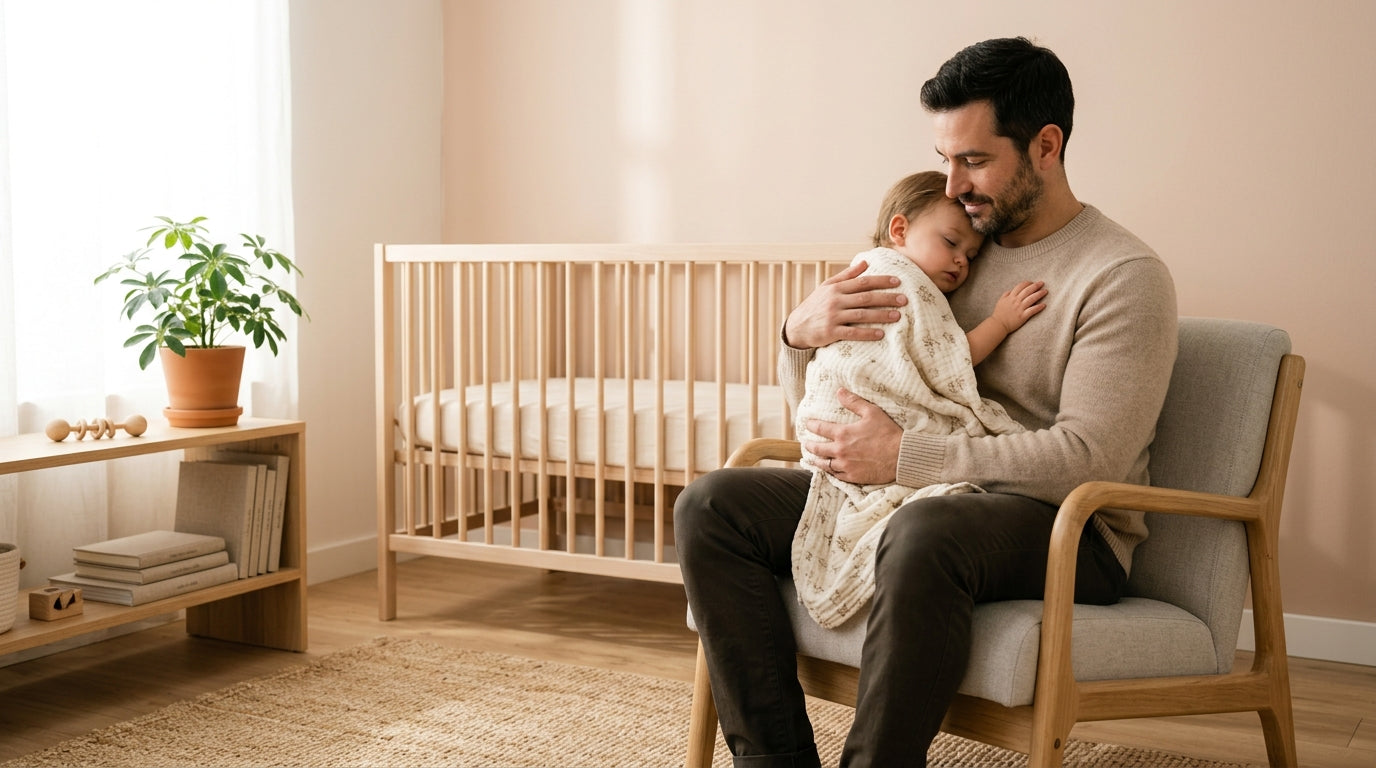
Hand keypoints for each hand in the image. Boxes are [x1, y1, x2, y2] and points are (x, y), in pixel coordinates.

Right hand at [783, 260, 906, 349]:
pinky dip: (867, 333)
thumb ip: (846, 276)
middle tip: (904, 300)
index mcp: (836, 288)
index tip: (898, 282)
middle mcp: (835, 300)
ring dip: (881, 315)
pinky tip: (881, 334)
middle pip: (866, 297)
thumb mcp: (827, 287)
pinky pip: (852, 333)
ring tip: (897, 316)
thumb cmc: (815, 305)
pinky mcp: (830, 332)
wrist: (796, 327)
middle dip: (887, 298)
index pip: (863, 282)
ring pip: (861, 315)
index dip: (881, 281)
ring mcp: (832, 316)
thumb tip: (865, 263)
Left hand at [804, 388, 900, 484]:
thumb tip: (839, 391)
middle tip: (806, 444)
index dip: (812, 425)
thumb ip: (854, 402)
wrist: (901, 456)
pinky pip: (836, 476)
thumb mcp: (872, 412)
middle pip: (818, 449)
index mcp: (843, 434)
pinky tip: (828, 471)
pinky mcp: (852, 477)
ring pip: (824, 465)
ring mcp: (845, 466)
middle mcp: (840, 451)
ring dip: (817, 460)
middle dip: (810, 445)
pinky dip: (830, 472)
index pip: (820, 429)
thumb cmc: (887, 433)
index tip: (807, 424)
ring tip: (813, 459)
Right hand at [992, 280, 1047, 332]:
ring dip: (1039, 294)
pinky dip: (1038, 307)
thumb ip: (1006, 295)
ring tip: (1045, 291)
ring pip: (1031, 299)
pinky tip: (1044, 305)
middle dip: (1035, 286)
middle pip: (1027, 291)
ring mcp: (1019, 309)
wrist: (998, 325)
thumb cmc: (999, 314)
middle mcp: (1016, 301)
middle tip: (1042, 283)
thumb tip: (1011, 290)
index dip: (1027, 283)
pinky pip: (1032, 310)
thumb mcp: (1000, 301)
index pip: (1020, 286)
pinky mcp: (1022, 316)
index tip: (1032, 282)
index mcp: (1011, 297)